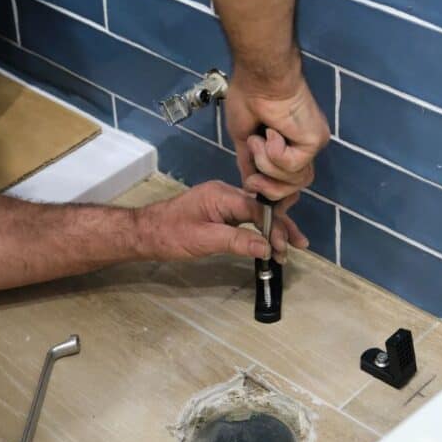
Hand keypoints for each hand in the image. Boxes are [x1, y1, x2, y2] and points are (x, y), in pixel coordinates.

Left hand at [135, 182, 307, 262]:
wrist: (143, 233)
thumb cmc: (169, 235)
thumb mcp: (204, 240)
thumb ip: (237, 241)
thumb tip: (267, 248)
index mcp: (222, 195)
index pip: (258, 210)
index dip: (275, 228)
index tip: (285, 247)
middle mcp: (226, 194)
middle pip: (262, 210)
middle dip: (281, 228)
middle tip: (298, 246)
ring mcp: (223, 202)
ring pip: (257, 214)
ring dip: (273, 230)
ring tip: (290, 246)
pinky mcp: (219, 212)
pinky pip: (247, 218)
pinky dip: (260, 230)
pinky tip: (269, 240)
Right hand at [224, 64, 329, 200]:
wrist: (258, 78)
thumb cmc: (249, 97)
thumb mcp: (243, 138)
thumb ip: (250, 162)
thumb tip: (249, 183)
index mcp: (291, 143)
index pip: (291, 182)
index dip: (275, 194)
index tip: (254, 194)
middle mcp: (305, 145)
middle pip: (294, 187)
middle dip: (269, 190)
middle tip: (252, 180)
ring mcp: (312, 144)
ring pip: (293, 180)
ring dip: (267, 164)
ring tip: (258, 140)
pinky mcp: (315, 141)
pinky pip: (293, 166)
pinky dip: (274, 153)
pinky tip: (271, 132)